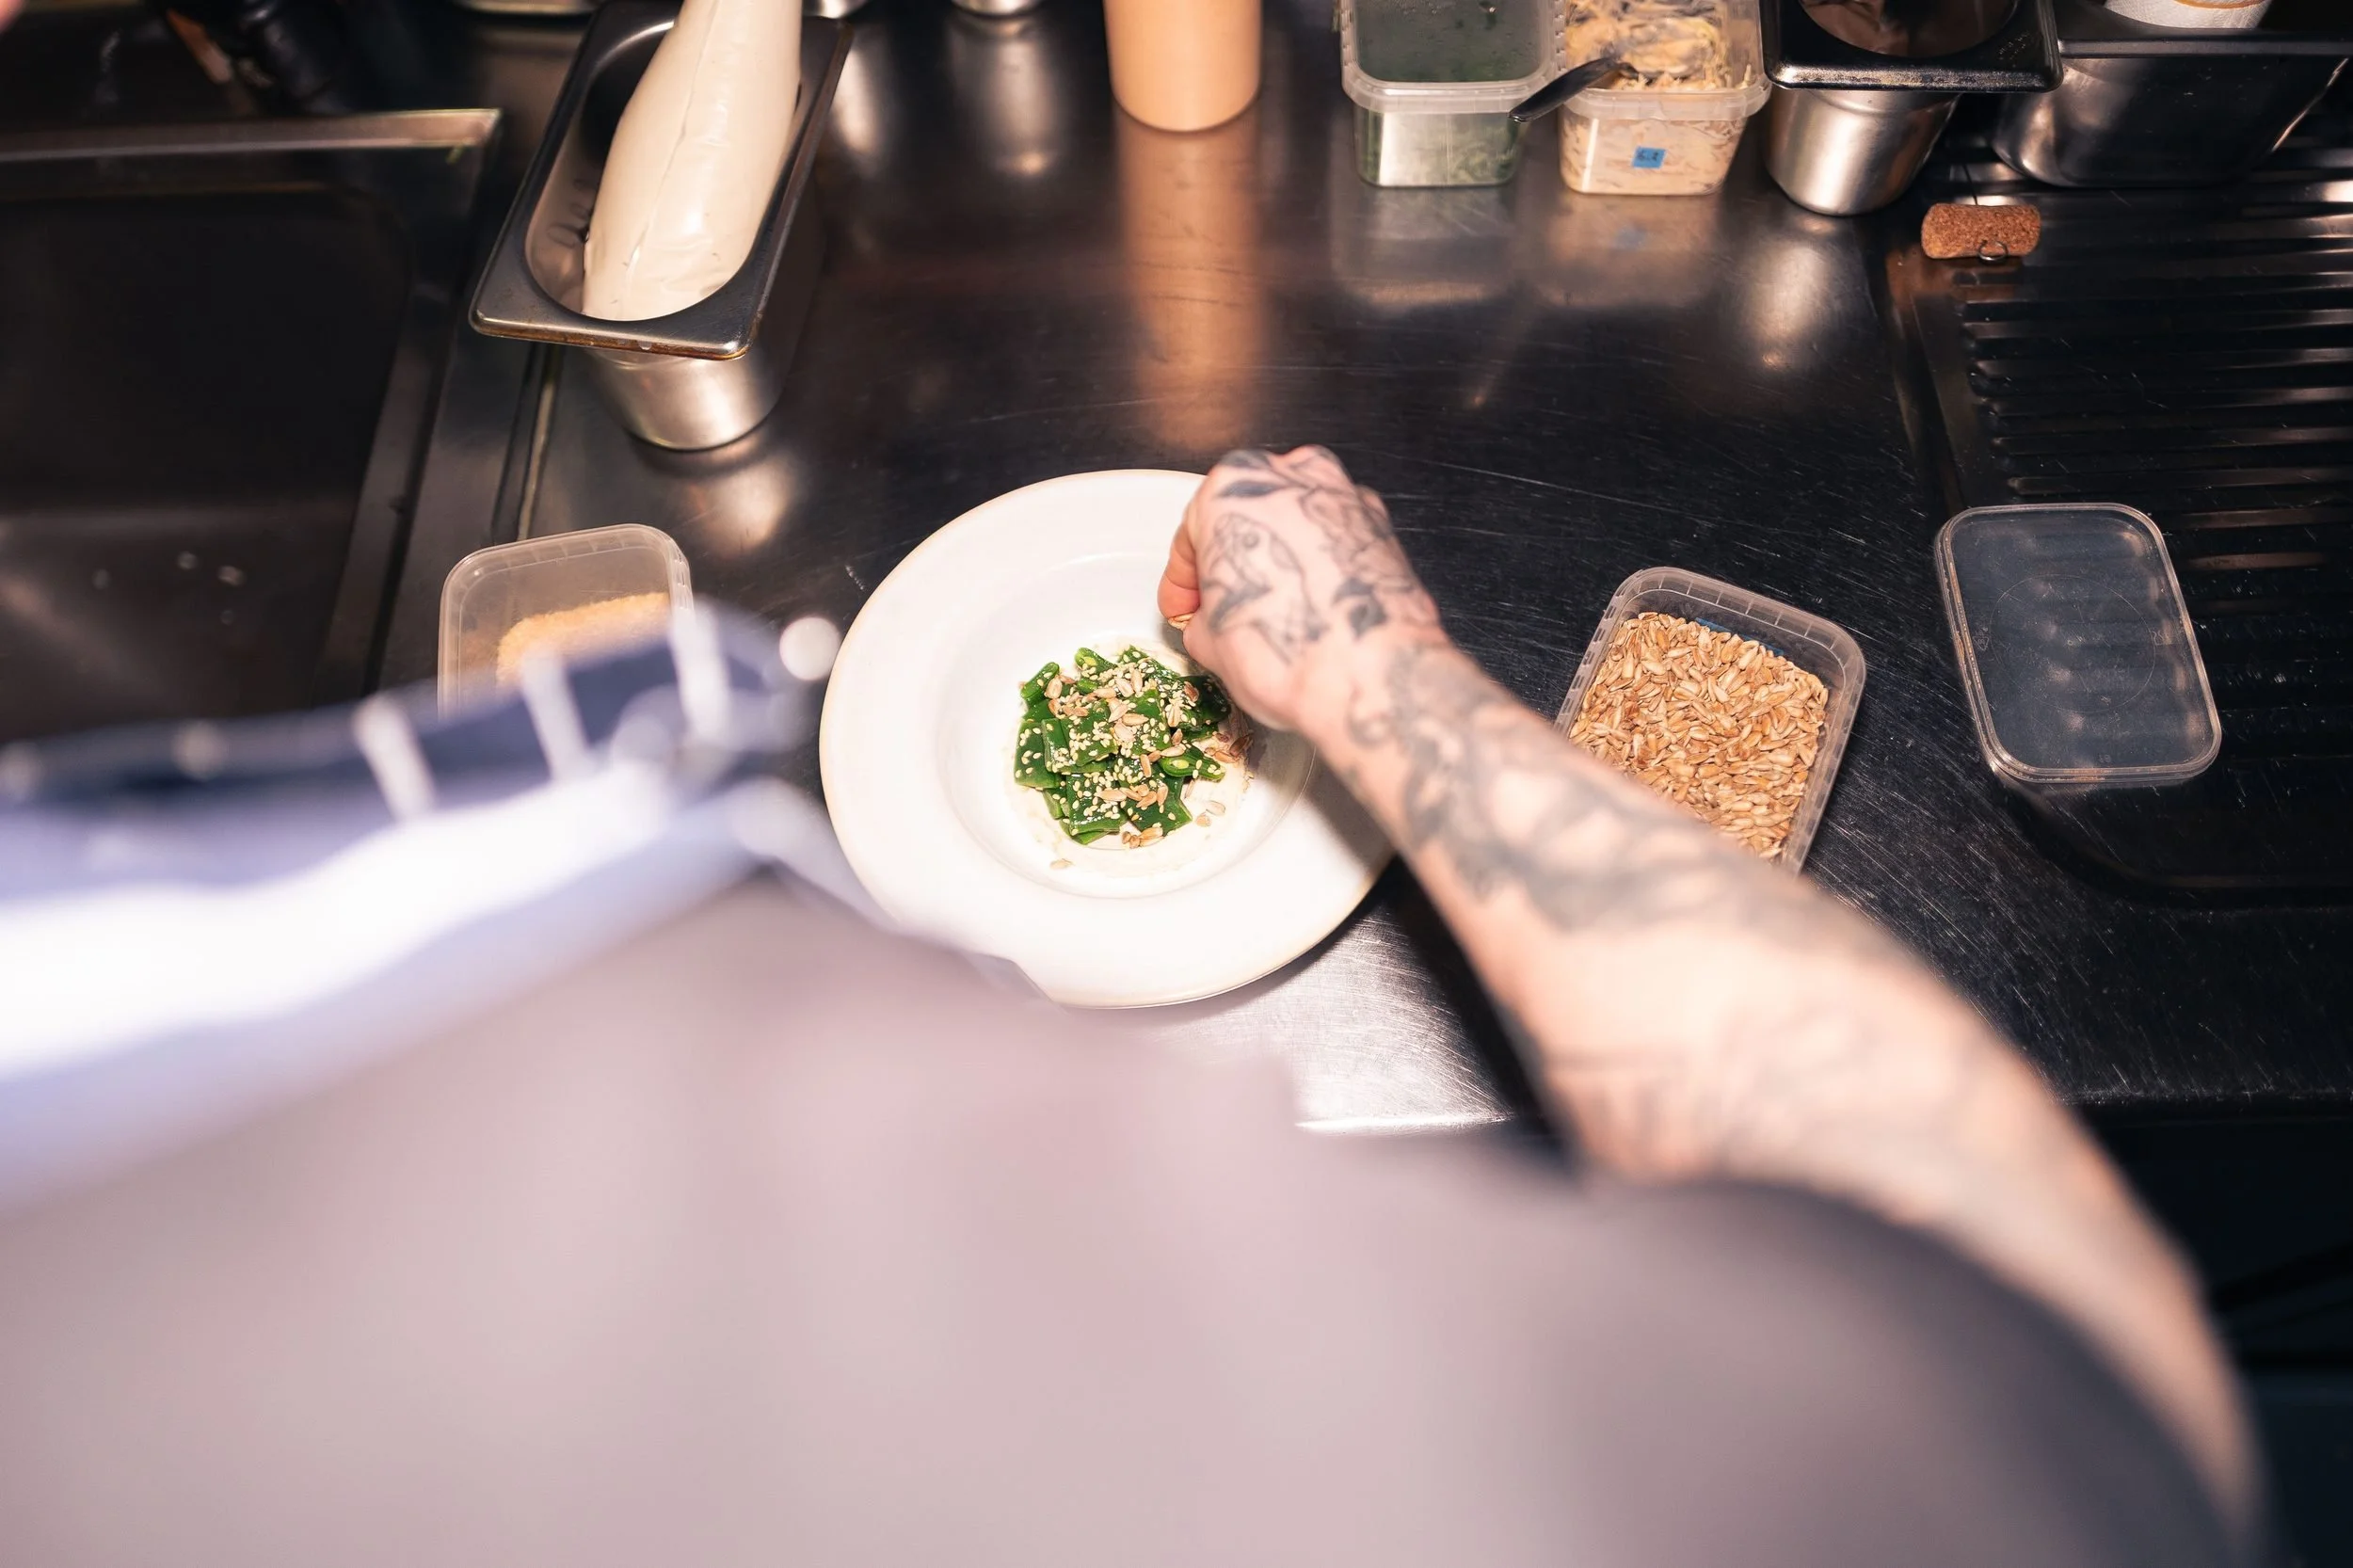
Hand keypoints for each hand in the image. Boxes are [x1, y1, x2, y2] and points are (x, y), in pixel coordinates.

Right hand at [1158, 446, 1442, 732]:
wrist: (1371, 678)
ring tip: (1268, 612)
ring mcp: (1345, 496)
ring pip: (1294, 525)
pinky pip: (1334, 542)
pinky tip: (1309, 609)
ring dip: (1277, 561)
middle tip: (1218, 608)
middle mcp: (1294, 476)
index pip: (1192, 532)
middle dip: (1232, 562)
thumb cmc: (1291, 651)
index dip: (1181, 578)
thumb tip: (1211, 623)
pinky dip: (1318, 568)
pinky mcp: (1382, 527)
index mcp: (1235, 485)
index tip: (1182, 603)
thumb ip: (1204, 615)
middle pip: (1248, 516)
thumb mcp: (1211, 641)